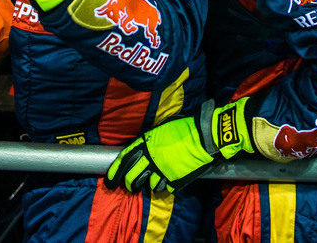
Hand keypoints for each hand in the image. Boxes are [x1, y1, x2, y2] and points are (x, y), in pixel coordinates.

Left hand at [105, 98, 254, 193]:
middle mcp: (151, 159)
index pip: (123, 160)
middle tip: (130, 186)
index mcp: (146, 143)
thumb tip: (143, 147)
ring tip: (151, 183)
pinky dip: (164, 186)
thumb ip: (150, 140)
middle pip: (131, 178)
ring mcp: (162, 171)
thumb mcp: (163, 128)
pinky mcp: (174, 180)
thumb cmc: (186, 127)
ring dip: (148, 185)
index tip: (110, 180)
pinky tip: (168, 181)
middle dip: (129, 184)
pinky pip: (164, 189)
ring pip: (148, 185)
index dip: (114, 172)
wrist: (205, 137)